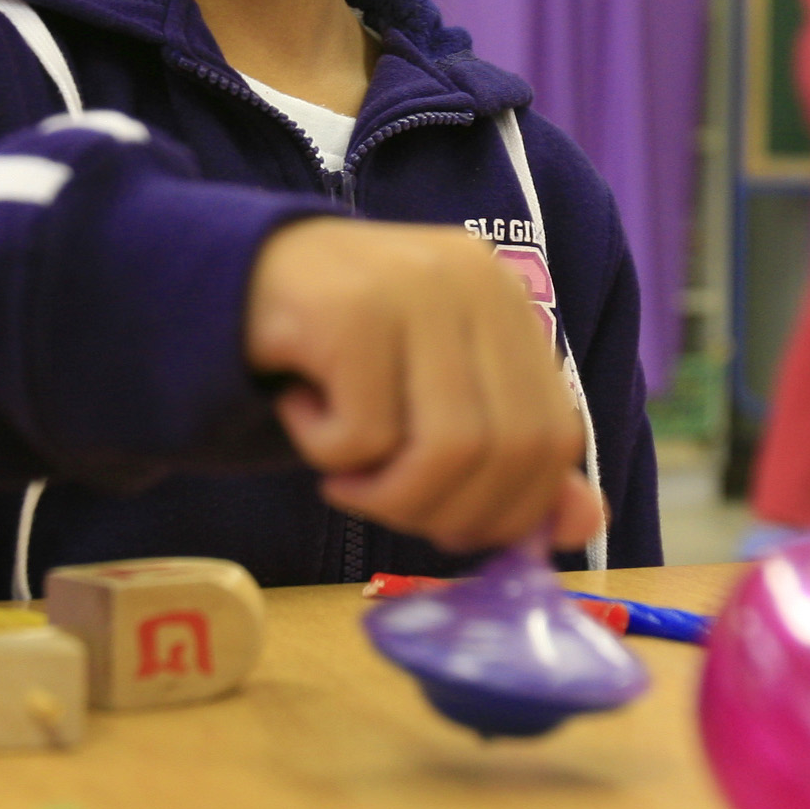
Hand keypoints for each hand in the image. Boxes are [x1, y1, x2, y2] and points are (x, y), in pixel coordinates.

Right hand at [245, 218, 604, 553]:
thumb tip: (583, 524)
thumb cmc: (338, 351)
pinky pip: (362, 435)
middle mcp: (474, 284)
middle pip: (505, 451)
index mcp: (507, 304)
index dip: (515, 508)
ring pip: (445, 450)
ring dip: (386, 494)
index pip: (556, 434)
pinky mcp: (351, 308)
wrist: (226, 277)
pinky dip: (325, 452)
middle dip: (446, 512)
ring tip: (343, 474)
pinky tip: (301, 412)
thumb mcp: (430, 401)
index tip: (456, 531)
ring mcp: (415, 288)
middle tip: (388, 508)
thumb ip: (507, 459)